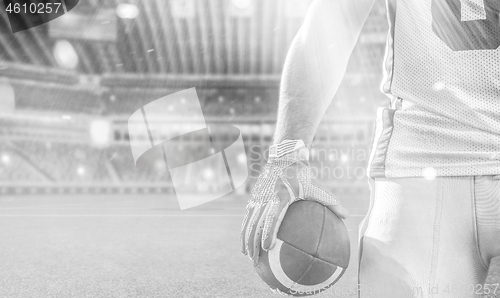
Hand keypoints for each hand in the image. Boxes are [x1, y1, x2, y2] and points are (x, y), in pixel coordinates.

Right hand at [240, 143, 348, 265]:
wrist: (284, 158)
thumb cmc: (302, 175)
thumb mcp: (317, 187)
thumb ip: (330, 202)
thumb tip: (346, 215)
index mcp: (281, 197)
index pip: (272, 218)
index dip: (268, 233)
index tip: (267, 248)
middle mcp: (266, 198)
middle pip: (256, 223)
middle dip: (252, 242)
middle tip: (253, 258)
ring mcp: (258, 198)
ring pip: (249, 221)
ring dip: (245, 238)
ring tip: (246, 254)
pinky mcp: (254, 197)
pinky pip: (248, 216)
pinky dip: (245, 228)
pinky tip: (245, 240)